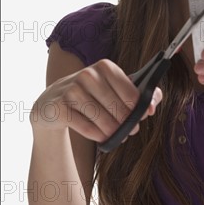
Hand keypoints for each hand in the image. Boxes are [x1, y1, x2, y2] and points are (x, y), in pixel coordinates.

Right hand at [30, 58, 162, 142]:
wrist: (52, 104)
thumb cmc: (91, 96)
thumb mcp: (114, 89)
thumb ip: (140, 95)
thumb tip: (151, 106)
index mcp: (105, 66)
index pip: (132, 94)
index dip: (139, 110)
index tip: (141, 117)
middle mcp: (87, 74)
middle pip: (119, 109)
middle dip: (128, 123)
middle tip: (130, 130)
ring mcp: (72, 90)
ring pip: (104, 120)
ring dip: (114, 132)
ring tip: (117, 135)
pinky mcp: (60, 107)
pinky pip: (88, 128)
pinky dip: (98, 136)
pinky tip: (102, 137)